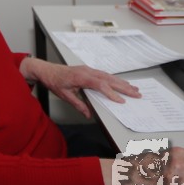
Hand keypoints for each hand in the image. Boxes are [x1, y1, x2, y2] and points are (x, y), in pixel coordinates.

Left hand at [19, 57, 138, 119]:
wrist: (47, 70)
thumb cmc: (54, 81)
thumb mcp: (64, 95)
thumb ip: (78, 105)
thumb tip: (89, 114)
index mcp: (81, 77)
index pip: (100, 85)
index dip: (111, 93)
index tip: (121, 101)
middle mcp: (87, 71)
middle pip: (109, 79)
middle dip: (124, 87)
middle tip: (137, 93)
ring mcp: (89, 70)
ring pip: (108, 76)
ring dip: (122, 82)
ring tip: (134, 88)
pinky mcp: (89, 70)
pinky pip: (104, 75)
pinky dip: (114, 79)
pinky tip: (121, 83)